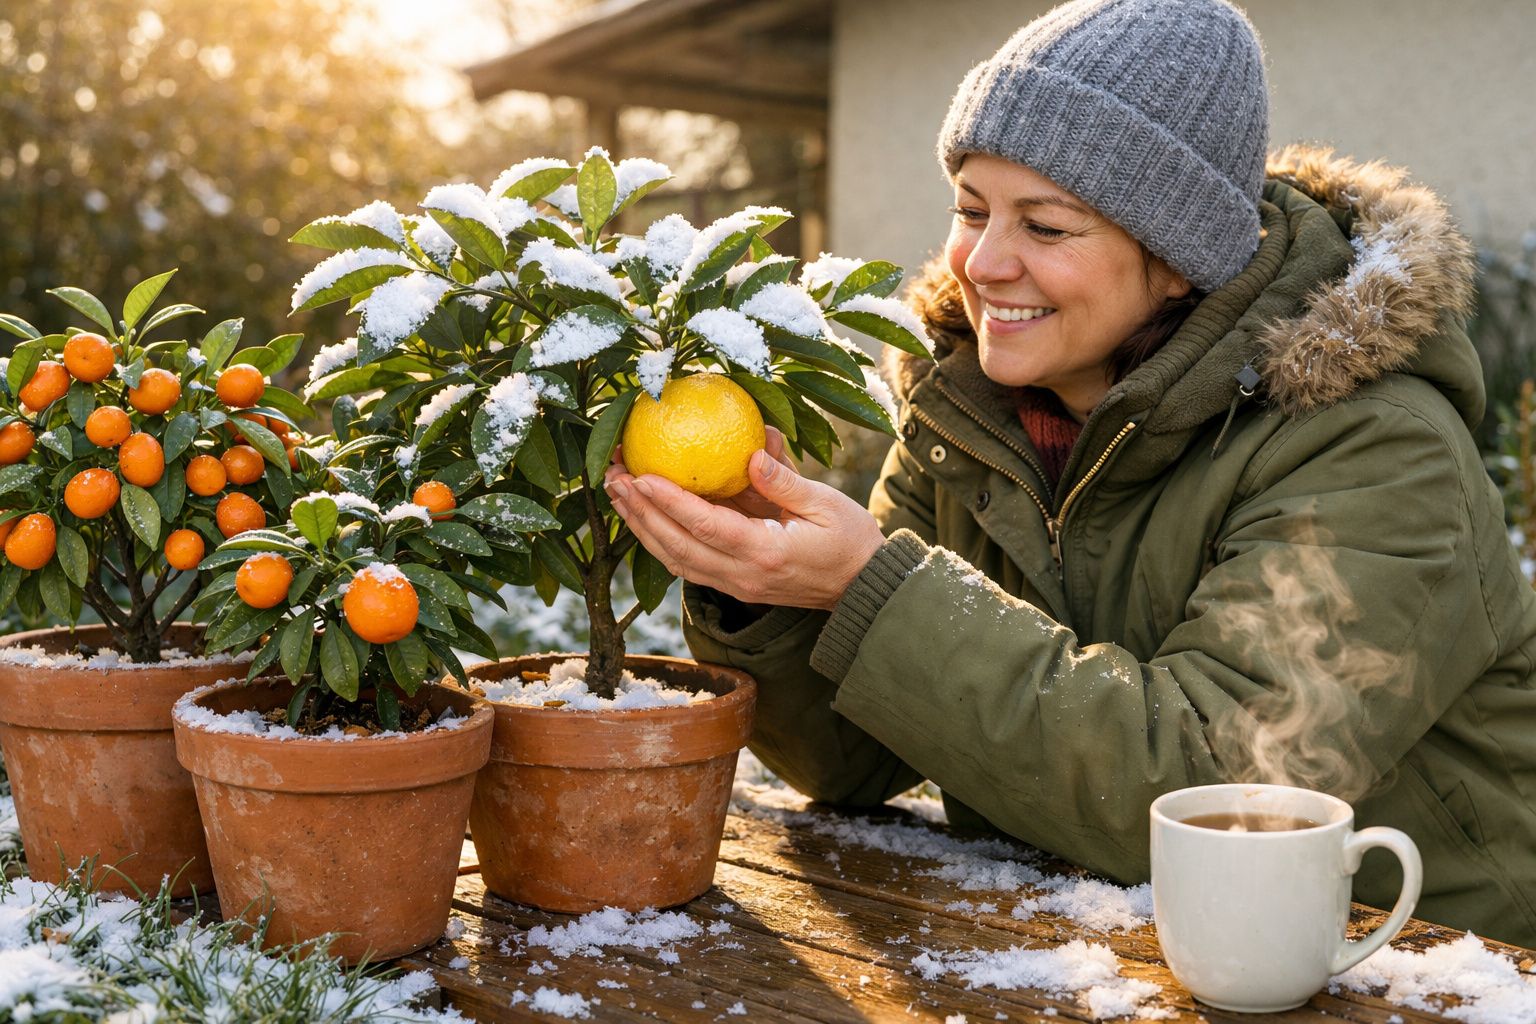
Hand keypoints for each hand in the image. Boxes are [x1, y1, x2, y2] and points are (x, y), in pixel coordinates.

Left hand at [604, 439, 886, 611]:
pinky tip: (643, 515)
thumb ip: (785, 479)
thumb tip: (752, 450)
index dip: (669, 502)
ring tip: (617, 494)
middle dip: (640, 513)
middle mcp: (743, 575)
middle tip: (613, 477)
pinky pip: (687, 564)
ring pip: (675, 560)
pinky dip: (660, 540)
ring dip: (641, 527)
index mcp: (766, 552)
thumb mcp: (826, 502)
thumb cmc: (851, 540)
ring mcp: (736, 585)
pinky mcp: (734, 585)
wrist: (863, 588)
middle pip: (677, 547)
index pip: (705, 527)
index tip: (640, 476)